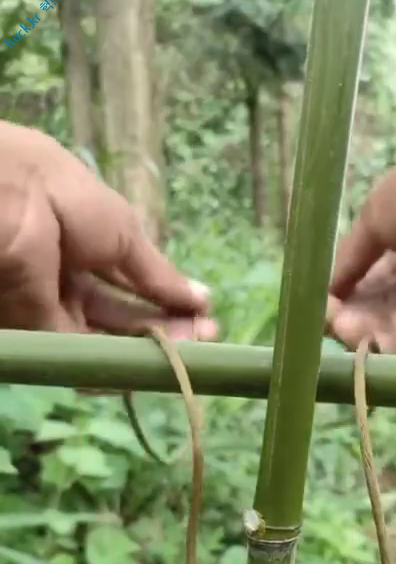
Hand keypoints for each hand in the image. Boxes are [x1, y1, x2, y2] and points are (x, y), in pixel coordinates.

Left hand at [0, 121, 217, 339]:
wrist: (13, 203)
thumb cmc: (65, 198)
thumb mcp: (123, 231)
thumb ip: (159, 274)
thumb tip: (202, 298)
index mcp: (85, 246)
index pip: (132, 284)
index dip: (169, 299)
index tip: (204, 309)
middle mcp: (70, 282)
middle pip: (125, 317)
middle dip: (170, 326)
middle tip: (208, 334)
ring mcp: (55, 312)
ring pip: (111, 342)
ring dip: (155, 347)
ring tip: (197, 345)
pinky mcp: (42, 338)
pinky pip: (88, 359)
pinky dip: (126, 364)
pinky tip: (162, 360)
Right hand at [328, 66, 395, 354]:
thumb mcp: (375, 218)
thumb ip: (351, 258)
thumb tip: (327, 289)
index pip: (376, 281)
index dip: (346, 293)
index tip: (320, 299)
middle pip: (382, 311)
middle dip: (350, 315)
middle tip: (325, 315)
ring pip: (392, 333)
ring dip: (360, 332)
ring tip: (338, 323)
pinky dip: (381, 348)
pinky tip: (357, 335)